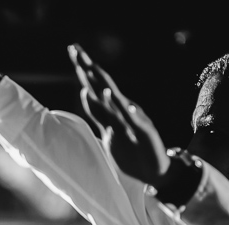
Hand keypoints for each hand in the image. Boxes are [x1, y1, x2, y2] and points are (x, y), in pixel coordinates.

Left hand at [68, 43, 169, 186]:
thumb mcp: (109, 131)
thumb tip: (85, 93)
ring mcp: (136, 122)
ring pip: (121, 106)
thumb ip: (98, 113)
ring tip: (101, 83)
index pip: (94, 89)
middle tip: (80, 54)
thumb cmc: (131, 152)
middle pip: (105, 89)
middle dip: (92, 72)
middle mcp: (124, 112)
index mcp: (114, 112)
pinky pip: (139, 124)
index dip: (83, 72)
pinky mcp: (147, 134)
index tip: (72, 50)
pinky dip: (133, 116)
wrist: (156, 171)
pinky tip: (128, 107)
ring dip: (112, 96)